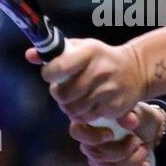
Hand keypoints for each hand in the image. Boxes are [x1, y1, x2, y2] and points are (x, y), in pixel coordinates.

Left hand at [24, 38, 146, 123]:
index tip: (51, 74)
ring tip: (74, 98)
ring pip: (74, 109)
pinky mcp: (115, 106)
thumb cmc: (100, 58)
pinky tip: (86, 105)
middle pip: (64, 94)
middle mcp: (101, 70)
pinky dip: (82, 115)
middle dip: (59, 94)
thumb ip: (55, 51)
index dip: (49, 73)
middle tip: (63, 90)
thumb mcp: (81, 48)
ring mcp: (109, 90)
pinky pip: (88, 118)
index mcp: (90, 52)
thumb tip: (30, 55)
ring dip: (69, 107)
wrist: (135, 70)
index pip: (59, 67)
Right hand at [68, 103, 164, 165]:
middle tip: (136, 140)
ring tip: (144, 148)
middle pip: (96, 154)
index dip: (92, 137)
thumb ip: (132, 113)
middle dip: (121, 150)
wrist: (150, 131)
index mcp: (89, 122)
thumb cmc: (139, 117)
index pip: (77, 132)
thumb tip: (130, 121)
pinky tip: (145, 165)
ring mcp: (96, 159)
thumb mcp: (137, 111)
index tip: (111, 134)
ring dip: (131, 160)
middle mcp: (88, 142)